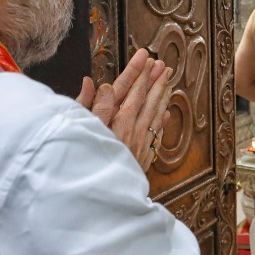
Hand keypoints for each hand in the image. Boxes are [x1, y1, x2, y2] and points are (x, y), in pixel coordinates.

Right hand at [76, 48, 172, 171]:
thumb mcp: (86, 132)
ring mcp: (140, 144)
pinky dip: (161, 122)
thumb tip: (99, 84)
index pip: (132, 91)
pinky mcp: (142, 158)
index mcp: (119, 121)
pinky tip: (166, 115)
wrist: (105, 196)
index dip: (139, 73)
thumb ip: (94, 107)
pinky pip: (156, 134)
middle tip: (164, 66)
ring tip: (168, 83)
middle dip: (155, 81)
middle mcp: (133, 130)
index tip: (147, 58)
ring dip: (161, 97)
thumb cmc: (89, 162)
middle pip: (147, 100)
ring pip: (155, 115)